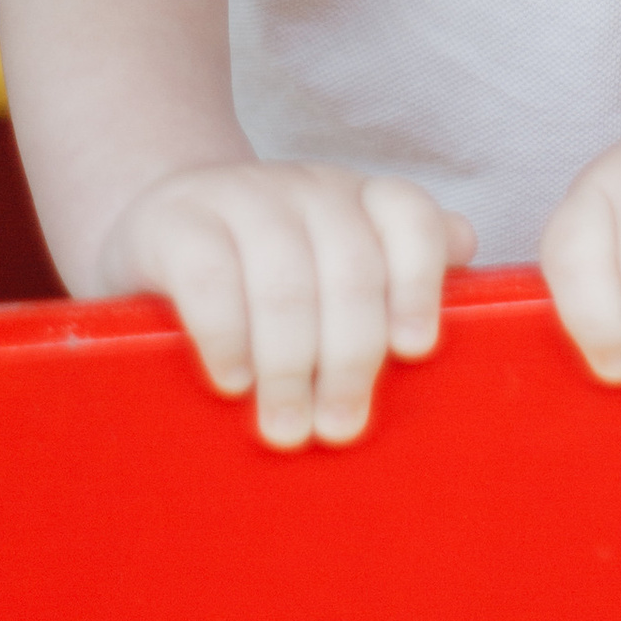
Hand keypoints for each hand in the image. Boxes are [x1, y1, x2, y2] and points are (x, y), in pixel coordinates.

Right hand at [95, 161, 474, 449]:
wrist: (154, 229)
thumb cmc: (264, 276)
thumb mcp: (333, 269)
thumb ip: (398, 266)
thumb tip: (466, 249)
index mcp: (357, 202)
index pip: (408, 218)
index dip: (419, 282)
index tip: (415, 351)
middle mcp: (306, 190)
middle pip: (351, 266)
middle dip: (351, 358)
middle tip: (339, 430)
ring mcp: (237, 197)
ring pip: (285, 277)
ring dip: (291, 364)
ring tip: (287, 430)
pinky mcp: (172, 222)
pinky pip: (209, 276)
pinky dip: (228, 335)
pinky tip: (233, 382)